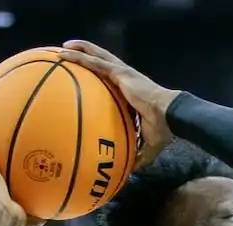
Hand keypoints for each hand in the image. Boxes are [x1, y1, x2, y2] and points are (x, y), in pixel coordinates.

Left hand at [58, 40, 179, 169]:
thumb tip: (130, 171)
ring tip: (63, 47)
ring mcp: (122, 73)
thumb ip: (138, 155)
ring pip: (97, 56)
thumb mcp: (148, 145)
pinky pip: (94, 62)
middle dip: (88, 56)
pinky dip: (79, 56)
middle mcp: (126, 79)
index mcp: (131, 92)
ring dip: (81, 50)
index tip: (89, 79)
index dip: (102, 78)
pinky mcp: (119, 72)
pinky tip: (64, 53)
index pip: (113, 82)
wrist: (169, 115)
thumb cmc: (162, 129)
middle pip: (103, 63)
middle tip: (70, 54)